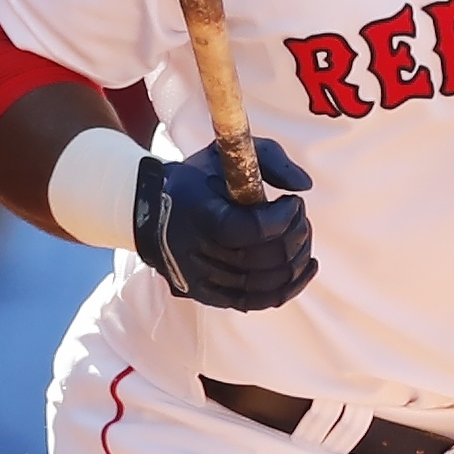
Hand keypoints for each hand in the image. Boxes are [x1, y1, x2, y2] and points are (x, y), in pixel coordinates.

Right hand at [134, 136, 317, 311]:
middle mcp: (200, 254)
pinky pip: (258, 301)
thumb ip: (270, 158)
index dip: (284, 218)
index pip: (254, 229)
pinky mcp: (209, 296)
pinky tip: (305, 267)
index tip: (293, 200)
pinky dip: (289, 287)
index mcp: (202, 216)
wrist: (147, 211)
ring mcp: (204, 280)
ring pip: (268, 282)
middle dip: (296, 234)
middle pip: (266, 258)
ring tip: (300, 236)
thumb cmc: (195, 179)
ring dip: (296, 258)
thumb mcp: (225, 152)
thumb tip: (305, 187)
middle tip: (299, 216)